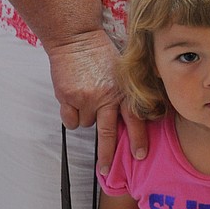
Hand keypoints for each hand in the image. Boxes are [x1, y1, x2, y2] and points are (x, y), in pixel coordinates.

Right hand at [44, 29, 148, 170]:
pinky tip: (73, 99)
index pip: (135, 119)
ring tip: (87, 96)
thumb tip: (137, 114)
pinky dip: (70, 114)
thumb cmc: (101, 53)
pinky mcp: (69, 98)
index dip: (138, 138)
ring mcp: (87, 99)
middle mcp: (107, 97)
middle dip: (109, 153)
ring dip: (87, 116)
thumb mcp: (123, 71)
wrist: (76, 39)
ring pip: (87, 125)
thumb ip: (127, 92)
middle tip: (108, 170)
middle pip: (109, 133)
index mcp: (124, 90)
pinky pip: (70, 120)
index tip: (140, 155)